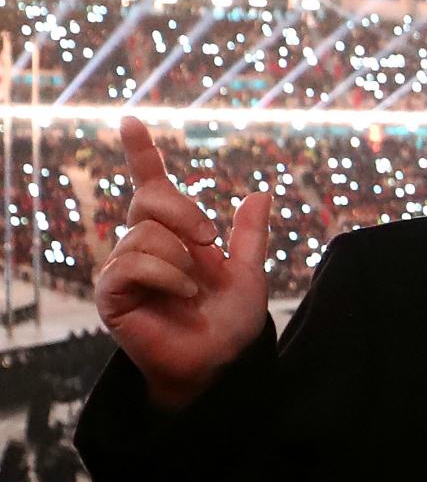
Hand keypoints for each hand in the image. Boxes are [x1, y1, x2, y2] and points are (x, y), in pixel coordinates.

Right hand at [92, 117, 270, 410]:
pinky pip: (132, 265)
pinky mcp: (111, 294)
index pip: (151, 186)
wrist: (222, 360)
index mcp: (173, 234)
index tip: (131, 121)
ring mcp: (124, 269)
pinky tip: (181, 295)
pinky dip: (167, 277)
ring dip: (182, 261)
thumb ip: (250, 235)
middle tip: (209, 243)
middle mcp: (142, 246)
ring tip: (194, 289)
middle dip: (186, 215)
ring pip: (145, 236)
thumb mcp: (249, 271)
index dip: (142, 154)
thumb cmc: (230, 320)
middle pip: (151, 201)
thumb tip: (260, 194)